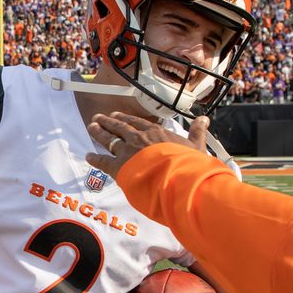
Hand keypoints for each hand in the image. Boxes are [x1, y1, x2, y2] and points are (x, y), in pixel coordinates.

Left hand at [85, 112, 208, 178]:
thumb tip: (204, 119)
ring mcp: (128, 152)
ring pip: (110, 139)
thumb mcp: (197, 146)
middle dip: (108, 122)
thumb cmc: (188, 164)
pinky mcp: (120, 167)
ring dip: (100, 133)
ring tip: (91, 127)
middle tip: (99, 118)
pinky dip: (94, 159)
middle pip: (120, 127)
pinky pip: (104, 161)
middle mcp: (140, 139)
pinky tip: (87, 156)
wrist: (177, 177)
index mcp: (156, 133)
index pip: (138, 124)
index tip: (118, 116)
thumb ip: (197, 132)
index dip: (127, 119)